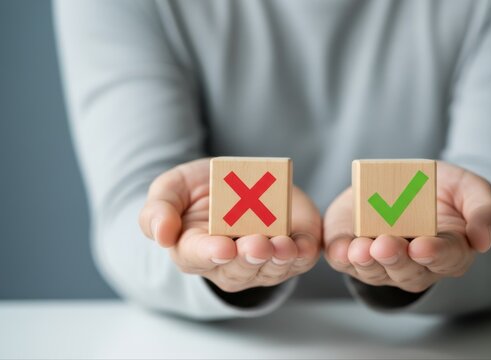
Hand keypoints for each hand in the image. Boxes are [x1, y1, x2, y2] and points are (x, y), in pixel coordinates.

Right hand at [139, 158, 321, 292]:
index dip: (210, 253)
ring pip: (271, 269)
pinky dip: (303, 254)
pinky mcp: (291, 250)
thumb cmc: (200, 189)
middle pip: (239, 270)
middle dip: (249, 258)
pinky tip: (303, 245)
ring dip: (278, 259)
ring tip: (283, 246)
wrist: (238, 178)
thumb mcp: (172, 189)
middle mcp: (229, 264)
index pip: (198, 257)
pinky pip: (300, 260)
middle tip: (257, 244)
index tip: (222, 247)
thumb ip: (158, 210)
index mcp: (194, 250)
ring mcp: (262, 261)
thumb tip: (161, 235)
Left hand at [323, 161, 490, 292]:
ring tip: (360, 248)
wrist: (402, 179)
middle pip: (407, 270)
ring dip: (366, 262)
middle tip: (385, 245)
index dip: (435, 254)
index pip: (447, 258)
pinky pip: (345, 260)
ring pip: (374, 271)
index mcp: (450, 250)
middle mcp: (416, 265)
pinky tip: (341, 249)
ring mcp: (382, 262)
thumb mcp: (471, 189)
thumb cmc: (441, 188)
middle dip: (395, 258)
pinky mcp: (352, 250)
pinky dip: (341, 256)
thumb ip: (486, 213)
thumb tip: (483, 242)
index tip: (423, 246)